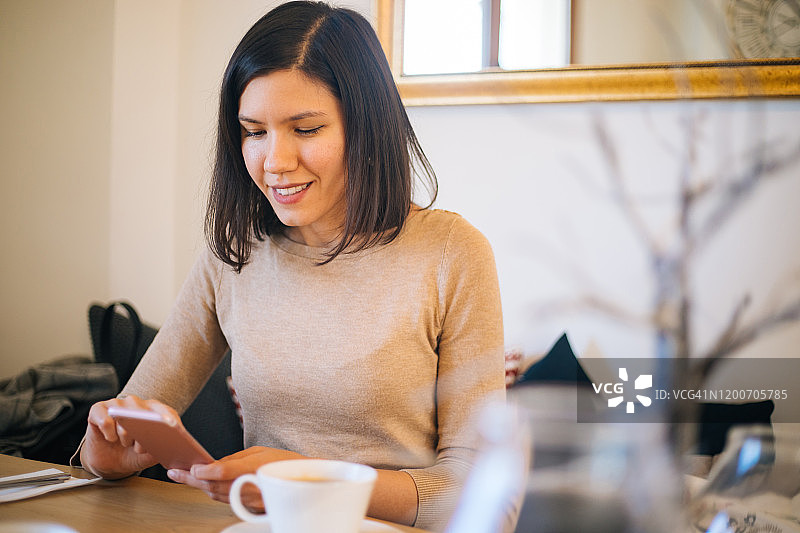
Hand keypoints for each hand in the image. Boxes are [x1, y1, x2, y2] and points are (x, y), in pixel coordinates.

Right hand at [81, 395, 177, 478]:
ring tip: (126, 444)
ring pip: (125, 414)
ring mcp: (117, 404)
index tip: (172, 428)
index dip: (169, 420)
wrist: (110, 462)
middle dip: (144, 431)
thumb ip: (160, 449)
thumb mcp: (149, 456)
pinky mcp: (98, 409)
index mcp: (154, 411)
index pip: (165, 412)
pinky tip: (111, 438)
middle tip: (141, 448)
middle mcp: (136, 403)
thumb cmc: (133, 455)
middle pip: (144, 411)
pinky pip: (105, 418)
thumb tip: (169, 446)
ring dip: (126, 434)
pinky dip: (109, 432)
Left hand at [167, 446, 305, 507]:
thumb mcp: (259, 451)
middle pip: (213, 486)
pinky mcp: (246, 505)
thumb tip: (213, 464)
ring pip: (215, 495)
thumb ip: (235, 458)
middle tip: (175, 472)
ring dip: (198, 486)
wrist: (299, 480)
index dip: (205, 471)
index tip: (193, 467)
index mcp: (253, 469)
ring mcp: (247, 499)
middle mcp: (249, 487)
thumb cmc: (282, 461)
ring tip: (183, 476)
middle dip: (192, 479)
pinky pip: (223, 499)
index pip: (223, 472)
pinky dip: (211, 492)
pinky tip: (202, 485)